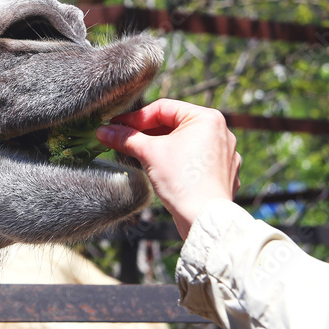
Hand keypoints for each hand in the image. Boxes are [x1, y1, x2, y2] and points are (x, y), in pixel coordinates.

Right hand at [96, 99, 241, 239]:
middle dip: (147, 132)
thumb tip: (103, 131)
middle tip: (124, 139)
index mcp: (207, 118)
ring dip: (161, 145)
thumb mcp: (148, 153)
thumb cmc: (182, 182)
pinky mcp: (224, 172)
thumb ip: (125, 138)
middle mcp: (221, 131)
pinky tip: (162, 169)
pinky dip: (177, 160)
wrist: (204, 220)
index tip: (116, 125)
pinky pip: (195, 158)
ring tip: (140, 154)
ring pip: (184, 141)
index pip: (163, 108)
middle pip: (174, 124)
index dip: (135, 117)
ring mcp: (225, 153)